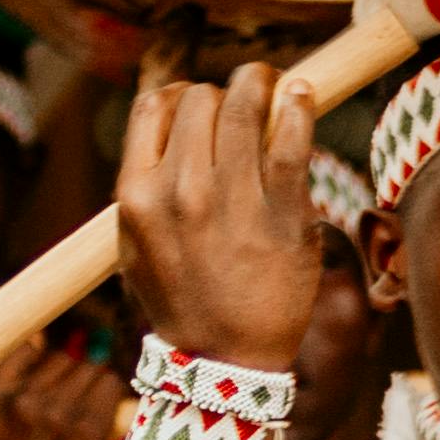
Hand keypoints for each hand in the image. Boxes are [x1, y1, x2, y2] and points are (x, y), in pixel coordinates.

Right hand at [111, 61, 325, 372]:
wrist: (224, 357)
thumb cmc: (183, 297)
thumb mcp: (137, 242)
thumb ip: (147, 184)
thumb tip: (170, 125)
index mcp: (137, 193)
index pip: (155, 106)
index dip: (182, 94)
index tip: (204, 103)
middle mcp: (180, 190)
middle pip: (201, 100)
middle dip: (225, 93)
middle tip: (246, 99)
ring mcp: (232, 200)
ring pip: (245, 107)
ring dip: (262, 83)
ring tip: (276, 82)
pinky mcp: (283, 213)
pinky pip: (292, 142)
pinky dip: (298, 107)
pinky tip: (302, 95)